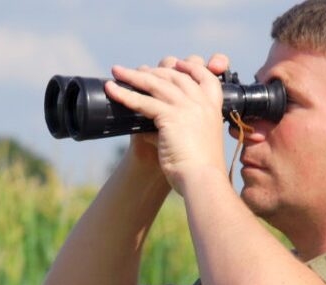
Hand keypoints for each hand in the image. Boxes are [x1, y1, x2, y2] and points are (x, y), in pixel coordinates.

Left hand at [106, 54, 229, 194]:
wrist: (202, 180)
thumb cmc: (199, 169)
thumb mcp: (194, 142)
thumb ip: (175, 129)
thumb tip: (148, 129)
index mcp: (213, 108)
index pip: (205, 77)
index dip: (191, 66)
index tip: (177, 63)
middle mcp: (202, 103)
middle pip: (176, 75)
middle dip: (154, 70)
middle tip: (136, 70)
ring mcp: (187, 107)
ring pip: (157, 83)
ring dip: (133, 76)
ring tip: (117, 71)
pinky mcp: (171, 116)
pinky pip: (143, 101)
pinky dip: (125, 94)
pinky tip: (112, 90)